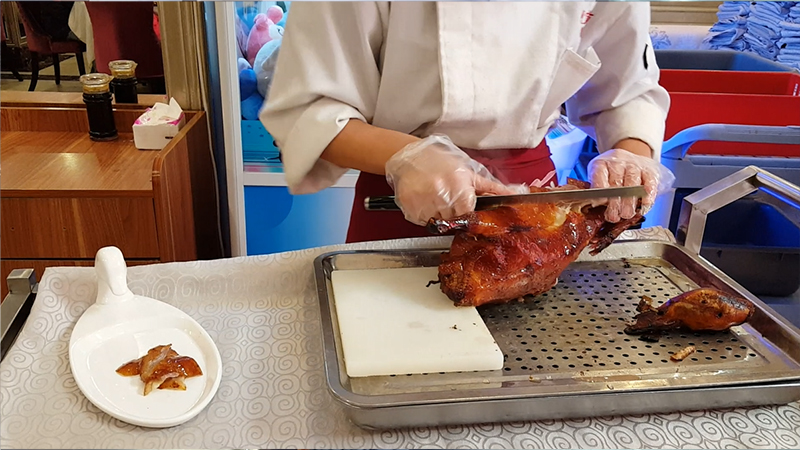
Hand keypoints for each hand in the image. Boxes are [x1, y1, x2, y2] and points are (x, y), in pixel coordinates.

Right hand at [385, 135, 524, 224]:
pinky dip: (424, 214)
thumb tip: (514, 194)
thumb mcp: (469, 173)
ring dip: (437, 213)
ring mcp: (426, 206)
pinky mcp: (411, 210)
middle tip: (445, 196)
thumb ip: (491, 188)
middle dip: (451, 210)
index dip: (465, 209)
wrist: (411, 155)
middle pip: (454, 220)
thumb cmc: (441, 162)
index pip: (469, 215)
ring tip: (433, 195)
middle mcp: (444, 199)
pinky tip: (423, 198)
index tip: (459, 200)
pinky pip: (422, 221)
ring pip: (438, 222)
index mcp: (461, 191)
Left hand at [587, 148, 675, 221]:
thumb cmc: (612, 175)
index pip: (598, 174)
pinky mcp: (650, 171)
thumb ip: (597, 191)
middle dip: (614, 202)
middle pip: (616, 182)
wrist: (633, 159)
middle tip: (613, 217)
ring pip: (632, 183)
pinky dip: (647, 196)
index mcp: (601, 164)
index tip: (598, 202)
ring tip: (626, 214)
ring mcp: (635, 165)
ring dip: (629, 202)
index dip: (598, 188)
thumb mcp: (599, 178)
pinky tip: (644, 206)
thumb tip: (595, 205)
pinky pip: (650, 183)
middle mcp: (618, 162)